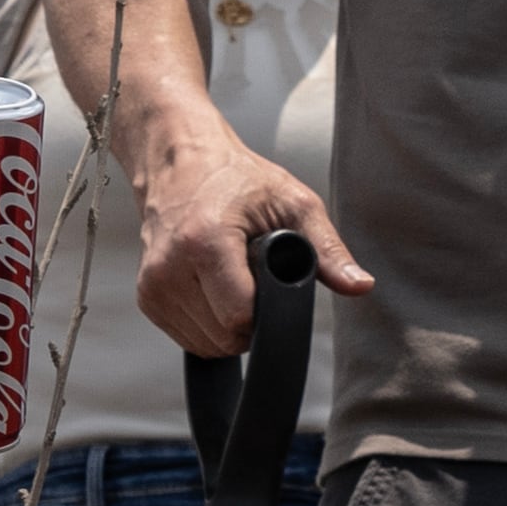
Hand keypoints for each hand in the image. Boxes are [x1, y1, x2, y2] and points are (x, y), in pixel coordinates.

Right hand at [128, 113, 371, 355]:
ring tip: (236, 278)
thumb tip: (361, 285)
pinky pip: (188, 336)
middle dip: (252, 320)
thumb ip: (327, 249)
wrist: (179, 162)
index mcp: (204, 242)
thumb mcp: (293, 202)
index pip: (240, 316)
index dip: (268, 312)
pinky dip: (210, 323)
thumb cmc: (237, 179)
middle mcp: (169, 268)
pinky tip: (216, 287)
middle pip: (224, 336)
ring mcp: (152, 285)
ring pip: (205, 342)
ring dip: (230, 325)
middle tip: (258, 279)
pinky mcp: (146, 297)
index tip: (275, 285)